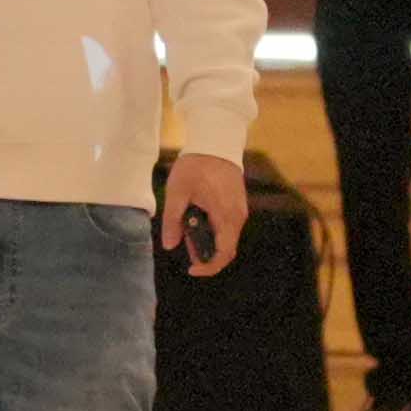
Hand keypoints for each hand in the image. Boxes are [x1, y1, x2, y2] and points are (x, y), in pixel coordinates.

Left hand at [159, 152, 248, 272]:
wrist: (216, 140)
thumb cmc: (196, 165)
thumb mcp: (177, 192)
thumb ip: (172, 220)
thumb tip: (170, 246)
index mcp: (226, 216)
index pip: (223, 254)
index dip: (208, 267)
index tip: (192, 269)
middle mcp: (238, 217)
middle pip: (226, 249)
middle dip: (205, 253)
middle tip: (184, 242)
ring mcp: (240, 210)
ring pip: (227, 238)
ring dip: (209, 240)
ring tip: (187, 227)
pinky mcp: (238, 204)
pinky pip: (228, 226)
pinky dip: (214, 230)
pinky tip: (197, 217)